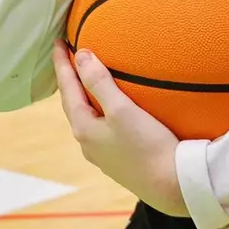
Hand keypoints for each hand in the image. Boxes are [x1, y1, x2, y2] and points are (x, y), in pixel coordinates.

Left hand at [51, 40, 188, 217]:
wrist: (172, 186)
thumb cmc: (147, 145)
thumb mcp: (122, 110)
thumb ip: (99, 83)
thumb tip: (80, 56)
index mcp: (84, 129)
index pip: (67, 89)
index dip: (62, 65)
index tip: (56, 42)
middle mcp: (88, 143)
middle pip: (73, 105)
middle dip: (70, 81)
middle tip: (68, 57)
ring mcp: (103, 154)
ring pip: (87, 118)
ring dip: (85, 97)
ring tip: (88, 80)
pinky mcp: (119, 160)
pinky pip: (102, 128)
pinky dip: (101, 110)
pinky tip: (112, 109)